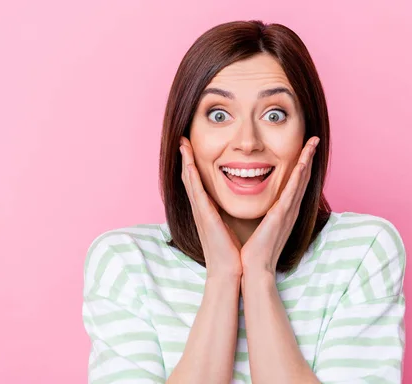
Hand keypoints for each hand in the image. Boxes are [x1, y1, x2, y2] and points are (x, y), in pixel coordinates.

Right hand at [179, 137, 242, 278]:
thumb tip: (230, 204)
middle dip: (185, 158)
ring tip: (182, 144)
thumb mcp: (227, 226)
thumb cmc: (231, 252)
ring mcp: (200, 213)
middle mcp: (200, 209)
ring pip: (190, 182)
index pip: (197, 182)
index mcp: (206, 210)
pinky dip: (191, 178)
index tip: (190, 146)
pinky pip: (197, 194)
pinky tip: (188, 165)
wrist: (229, 272)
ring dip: (185, 162)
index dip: (192, 164)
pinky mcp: (205, 218)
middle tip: (181, 139)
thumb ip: (225, 214)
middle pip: (189, 178)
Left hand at [240, 136, 319, 275]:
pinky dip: (298, 178)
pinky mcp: (281, 217)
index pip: (295, 183)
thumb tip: (261, 204)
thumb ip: (264, 213)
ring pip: (300, 181)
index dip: (301, 165)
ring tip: (312, 144)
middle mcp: (290, 210)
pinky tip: (302, 164)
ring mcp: (288, 213)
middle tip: (313, 139)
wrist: (254, 269)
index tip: (304, 148)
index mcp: (284, 211)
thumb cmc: (254, 250)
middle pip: (302, 178)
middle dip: (308, 158)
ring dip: (307, 161)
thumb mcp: (261, 226)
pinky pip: (292, 193)